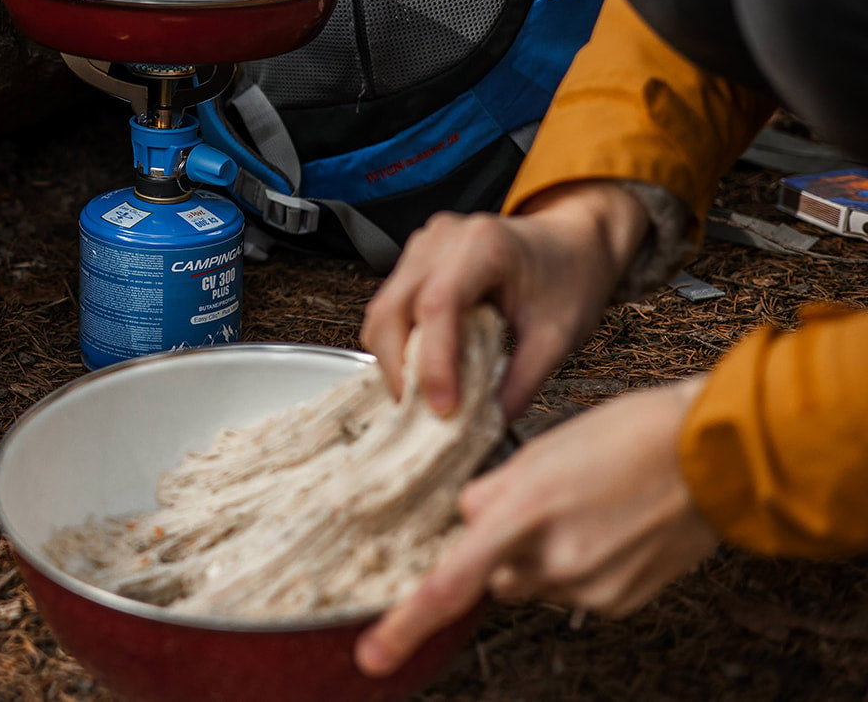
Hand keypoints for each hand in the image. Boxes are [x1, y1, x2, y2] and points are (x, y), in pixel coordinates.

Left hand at [354, 378, 718, 677]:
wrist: (717, 455)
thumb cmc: (632, 436)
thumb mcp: (544, 448)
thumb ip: (494, 489)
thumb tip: (466, 515)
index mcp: (524, 513)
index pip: (450, 581)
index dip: (405, 623)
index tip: (374, 654)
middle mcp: (554, 560)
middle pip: (491, 575)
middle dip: (497, 551)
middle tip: (537, 509)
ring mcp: (590, 587)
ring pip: (532, 583)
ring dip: (540, 556)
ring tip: (583, 510)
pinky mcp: (619, 602)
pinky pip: (573, 592)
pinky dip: (577, 566)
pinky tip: (606, 529)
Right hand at [361, 180, 649, 417]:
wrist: (568, 243)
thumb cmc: (569, 278)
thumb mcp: (558, 335)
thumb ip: (522, 381)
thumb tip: (486, 423)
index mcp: (484, 245)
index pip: (438, 305)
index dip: (433, 361)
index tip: (444, 408)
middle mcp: (440, 240)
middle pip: (393, 309)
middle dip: (400, 369)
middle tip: (423, 412)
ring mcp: (421, 248)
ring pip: (382, 312)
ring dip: (393, 360)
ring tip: (421, 396)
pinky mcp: (413, 263)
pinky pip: (389, 309)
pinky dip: (397, 346)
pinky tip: (421, 370)